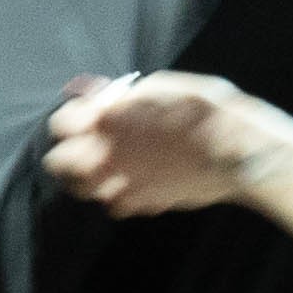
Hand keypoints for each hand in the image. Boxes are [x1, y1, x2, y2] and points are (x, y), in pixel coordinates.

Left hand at [48, 71, 292, 218]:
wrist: (236, 152)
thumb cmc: (204, 109)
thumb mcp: (161, 87)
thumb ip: (121, 97)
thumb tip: (96, 96)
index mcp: (105, 120)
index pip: (60, 123)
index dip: (73, 117)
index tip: (89, 114)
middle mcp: (104, 155)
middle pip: (57, 163)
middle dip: (67, 152)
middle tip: (88, 143)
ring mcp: (121, 184)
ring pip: (81, 189)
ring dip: (88, 177)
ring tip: (107, 165)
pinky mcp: (141, 204)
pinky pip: (115, 204)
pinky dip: (119, 194)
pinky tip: (136, 181)